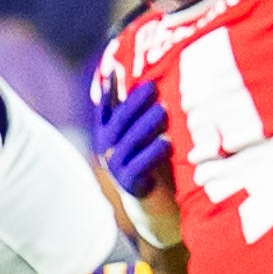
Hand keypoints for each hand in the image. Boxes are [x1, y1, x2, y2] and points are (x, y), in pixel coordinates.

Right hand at [90, 77, 171, 199]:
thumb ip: (141, 111)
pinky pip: (139, 167)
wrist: (155, 204)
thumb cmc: (153, 160)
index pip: (105, 108)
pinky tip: (167, 143)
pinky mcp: (130, 185)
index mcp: (108, 133)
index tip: (115, 69)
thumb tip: (151, 76)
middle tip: (152, 86)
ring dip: (145, 125)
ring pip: (128, 143)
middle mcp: (107, 149)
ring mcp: (116, 167)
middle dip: (134, 103)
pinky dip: (152, 153)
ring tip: (163, 110)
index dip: (108, 90)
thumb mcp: (145, 133)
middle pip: (119, 122)